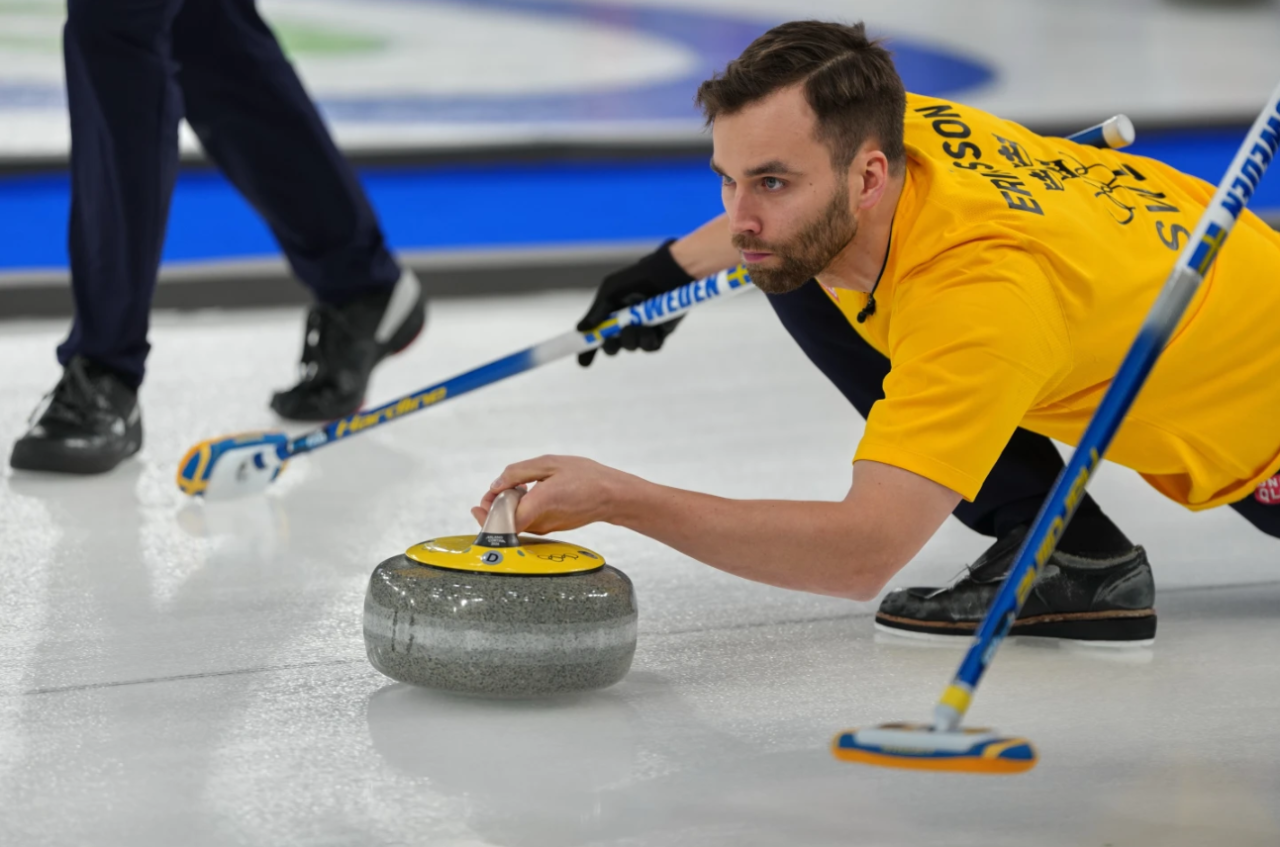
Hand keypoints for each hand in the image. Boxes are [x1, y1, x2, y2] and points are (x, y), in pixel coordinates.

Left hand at [472, 455, 638, 533]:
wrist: (612, 496)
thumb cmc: (586, 477)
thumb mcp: (550, 463)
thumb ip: (518, 473)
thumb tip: (495, 485)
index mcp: (538, 504)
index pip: (502, 522)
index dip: (487, 514)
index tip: (483, 501)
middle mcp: (540, 522)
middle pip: (505, 526)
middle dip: (493, 510)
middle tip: (492, 494)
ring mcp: (545, 528)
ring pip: (515, 525)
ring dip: (507, 509)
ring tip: (513, 489)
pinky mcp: (550, 528)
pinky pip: (526, 523)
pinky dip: (520, 511)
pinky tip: (527, 494)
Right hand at [576, 239, 693, 366]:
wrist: (665, 274)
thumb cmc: (636, 278)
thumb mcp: (609, 292)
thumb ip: (596, 312)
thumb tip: (581, 330)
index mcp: (611, 314)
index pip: (596, 336)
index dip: (588, 351)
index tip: (583, 362)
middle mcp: (626, 324)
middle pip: (613, 347)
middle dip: (610, 348)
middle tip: (610, 340)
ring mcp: (644, 329)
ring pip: (632, 347)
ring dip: (630, 340)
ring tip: (634, 325)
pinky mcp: (662, 332)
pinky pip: (651, 347)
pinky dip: (647, 341)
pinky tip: (649, 328)